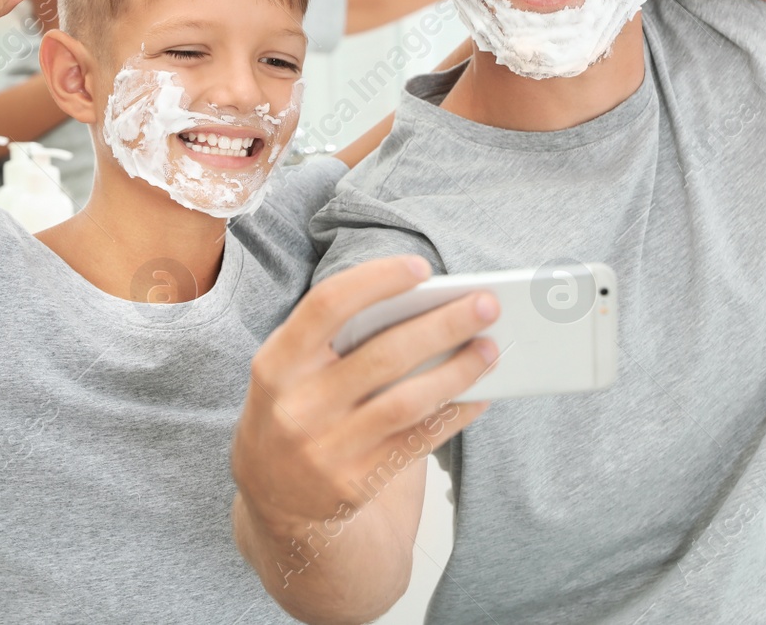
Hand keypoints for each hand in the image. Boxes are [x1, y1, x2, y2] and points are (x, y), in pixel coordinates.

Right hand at [232, 256, 495, 538]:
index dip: (377, 280)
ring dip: (458, 372)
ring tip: (491, 349)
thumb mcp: (293, 370)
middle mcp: (298, 405)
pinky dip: (454, 415)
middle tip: (488, 303)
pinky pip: (418, 442)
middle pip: (384, 354)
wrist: (274, 497)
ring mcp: (325, 448)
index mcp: (277, 362)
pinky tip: (479, 395)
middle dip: (444, 324)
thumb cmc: (297, 408)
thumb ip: (337, 339)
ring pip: (408, 401)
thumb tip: (424, 306)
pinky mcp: (355, 483)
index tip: (422, 267)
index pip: (328, 304)